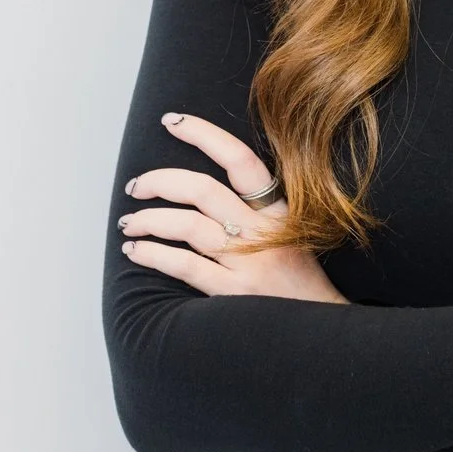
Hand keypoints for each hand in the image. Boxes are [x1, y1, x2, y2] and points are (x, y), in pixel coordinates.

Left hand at [119, 112, 349, 303]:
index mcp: (280, 209)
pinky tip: (137, 251)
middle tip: (136, 185)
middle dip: (161, 181)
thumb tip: (203, 186)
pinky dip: (154, 254)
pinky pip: (184, 265)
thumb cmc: (300, 281)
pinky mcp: (233, 293)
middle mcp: (263, 231)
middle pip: (203, 189)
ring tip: (130, 222)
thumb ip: (257, 210)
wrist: (322, 330)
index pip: (240, 159)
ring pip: (188, 226)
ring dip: (149, 219)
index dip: (204, 135)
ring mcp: (248, 262)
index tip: (173, 122)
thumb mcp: (291, 232)